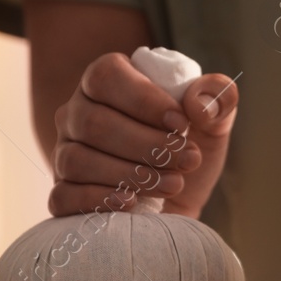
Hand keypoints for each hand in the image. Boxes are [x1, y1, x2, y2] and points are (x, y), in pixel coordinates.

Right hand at [48, 51, 238, 219]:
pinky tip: (131, 202)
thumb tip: (201, 101)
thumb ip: (218, 102)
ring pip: (77, 159)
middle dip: (147, 144)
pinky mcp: (62, 193)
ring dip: (130, 174)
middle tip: (187, 160)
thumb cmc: (189, 153)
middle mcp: (78, 114)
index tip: (181, 125)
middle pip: (93, 122)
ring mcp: (64, 153)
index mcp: (107, 83)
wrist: (181, 204)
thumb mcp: (213, 126)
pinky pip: (63, 195)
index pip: (106, 75)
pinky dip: (98, 200)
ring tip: (173, 183)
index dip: (143, 100)